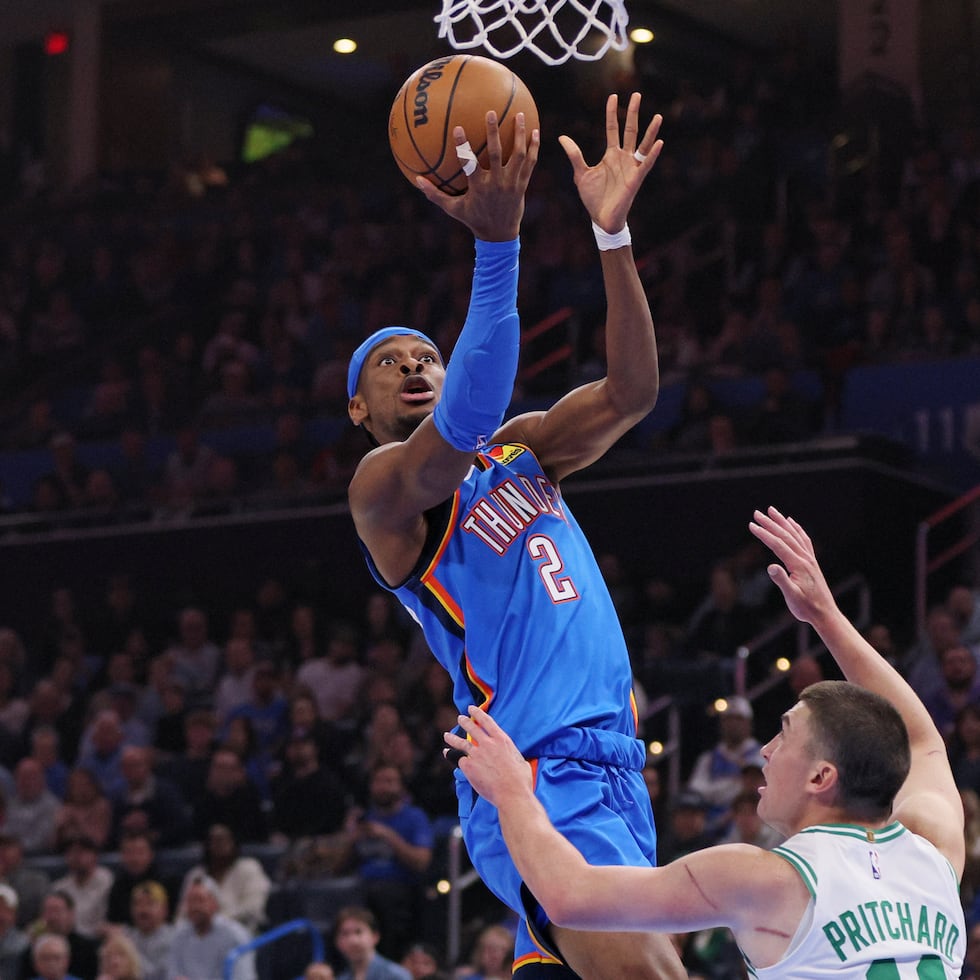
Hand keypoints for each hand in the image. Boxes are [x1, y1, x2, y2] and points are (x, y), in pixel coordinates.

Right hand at [415, 111, 538, 241]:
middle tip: (491, 113)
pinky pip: (530, 163)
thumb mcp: (453, 209)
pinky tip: (536, 132)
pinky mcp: (523, 184)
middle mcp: (496, 183)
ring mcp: (511, 183)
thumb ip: (435, 194)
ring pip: (518, 155)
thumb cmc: (474, 219)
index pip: (469, 164)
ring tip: (519, 115)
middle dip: (494, 133)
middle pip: (496, 154)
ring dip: (519, 135)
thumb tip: (416, 180)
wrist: (499, 235)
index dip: (464, 146)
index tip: (458, 128)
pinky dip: (534, 147)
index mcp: (479, 187)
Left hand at [443, 706, 532, 805]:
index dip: (477, 713)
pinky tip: (449, 756)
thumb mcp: (520, 760)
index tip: (471, 709)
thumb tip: (512, 758)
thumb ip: (512, 755)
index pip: (487, 721)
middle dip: (465, 722)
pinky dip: (454, 758)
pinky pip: (460, 760)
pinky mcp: (469, 767)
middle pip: (472, 728)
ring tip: (447, 735)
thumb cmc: (521, 780)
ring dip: (452, 738)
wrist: (512, 793)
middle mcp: (488, 744)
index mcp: (502, 740)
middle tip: (460, 718)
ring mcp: (477, 755)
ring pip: (461, 743)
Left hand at [559, 92, 662, 233]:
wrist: (601, 218)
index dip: (612, 113)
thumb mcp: (581, 173)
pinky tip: (660, 143)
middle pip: (630, 130)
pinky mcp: (636, 179)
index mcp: (611, 155)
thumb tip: (562, 137)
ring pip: (643, 145)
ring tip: (658, 117)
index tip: (613, 96)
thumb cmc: (593, 197)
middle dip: (633, 113)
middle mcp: (623, 158)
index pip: (612, 128)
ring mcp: (631, 167)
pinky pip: (646, 164)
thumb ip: (574, 155)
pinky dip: (652, 154)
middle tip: (637, 94)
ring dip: (651, 131)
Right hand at [748, 506, 833, 625]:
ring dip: (782, 522)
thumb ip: (781, 580)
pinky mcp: (812, 562)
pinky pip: (804, 540)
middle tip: (756, 513)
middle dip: (770, 523)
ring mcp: (809, 559)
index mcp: (798, 565)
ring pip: (794, 535)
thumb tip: (770, 567)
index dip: (764, 534)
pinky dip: (796, 529)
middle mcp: (805, 558)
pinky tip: (791, 523)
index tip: (751, 525)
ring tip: (772, 511)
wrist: (825, 614)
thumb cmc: (806, 608)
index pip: (778, 544)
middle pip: (785, 535)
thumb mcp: (791, 597)